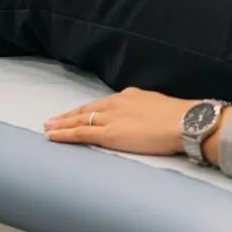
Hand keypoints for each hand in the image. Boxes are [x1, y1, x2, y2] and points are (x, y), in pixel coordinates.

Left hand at [44, 86, 198, 156]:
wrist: (183, 121)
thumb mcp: (158, 106)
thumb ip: (145, 110)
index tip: (76, 112)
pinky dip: (65, 134)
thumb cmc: (177, 117)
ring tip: (48, 127)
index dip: (87, 108)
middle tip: (52, 120)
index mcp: (131, 95)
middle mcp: (118, 103)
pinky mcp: (109, 133)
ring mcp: (111, 117)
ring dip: (62, 124)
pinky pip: (81, 133)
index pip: (102, 103)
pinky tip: (53, 136)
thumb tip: (144, 118)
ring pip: (80, 120)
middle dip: (68, 115)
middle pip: (87, 109)